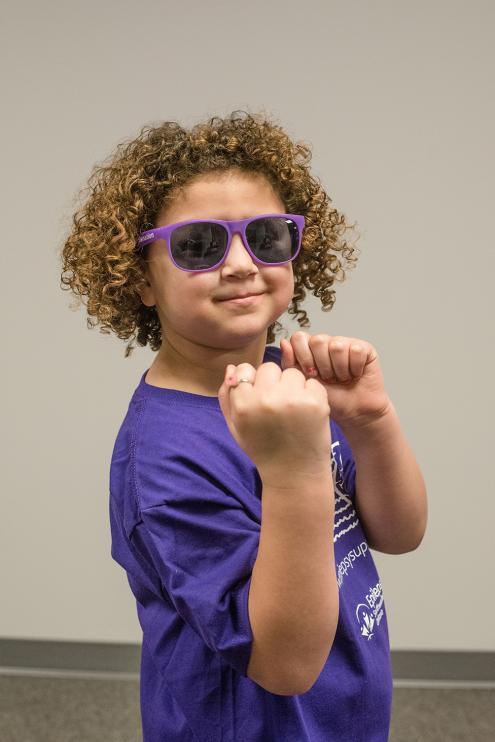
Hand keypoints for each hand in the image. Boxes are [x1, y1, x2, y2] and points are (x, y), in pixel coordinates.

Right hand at [217, 360, 331, 484]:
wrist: (294, 473)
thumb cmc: (262, 448)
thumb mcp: (235, 426)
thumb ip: (227, 397)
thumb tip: (232, 368)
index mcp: (243, 404)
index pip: (245, 370)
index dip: (253, 382)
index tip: (259, 398)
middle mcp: (266, 398)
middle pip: (269, 367)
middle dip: (274, 382)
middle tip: (278, 406)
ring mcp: (293, 399)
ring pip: (292, 373)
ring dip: (294, 387)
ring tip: (293, 410)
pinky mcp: (316, 401)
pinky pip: (312, 383)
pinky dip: (312, 394)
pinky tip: (307, 413)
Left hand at [280, 331, 391, 429]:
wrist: (353, 412)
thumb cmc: (329, 398)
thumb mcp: (304, 384)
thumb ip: (291, 364)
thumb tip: (284, 342)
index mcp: (309, 348)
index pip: (299, 337)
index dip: (304, 357)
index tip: (311, 374)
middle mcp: (326, 342)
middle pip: (317, 340)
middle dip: (322, 366)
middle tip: (329, 378)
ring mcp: (345, 343)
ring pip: (337, 346)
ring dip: (339, 369)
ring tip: (342, 378)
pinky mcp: (364, 348)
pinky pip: (356, 350)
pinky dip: (355, 368)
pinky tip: (355, 375)